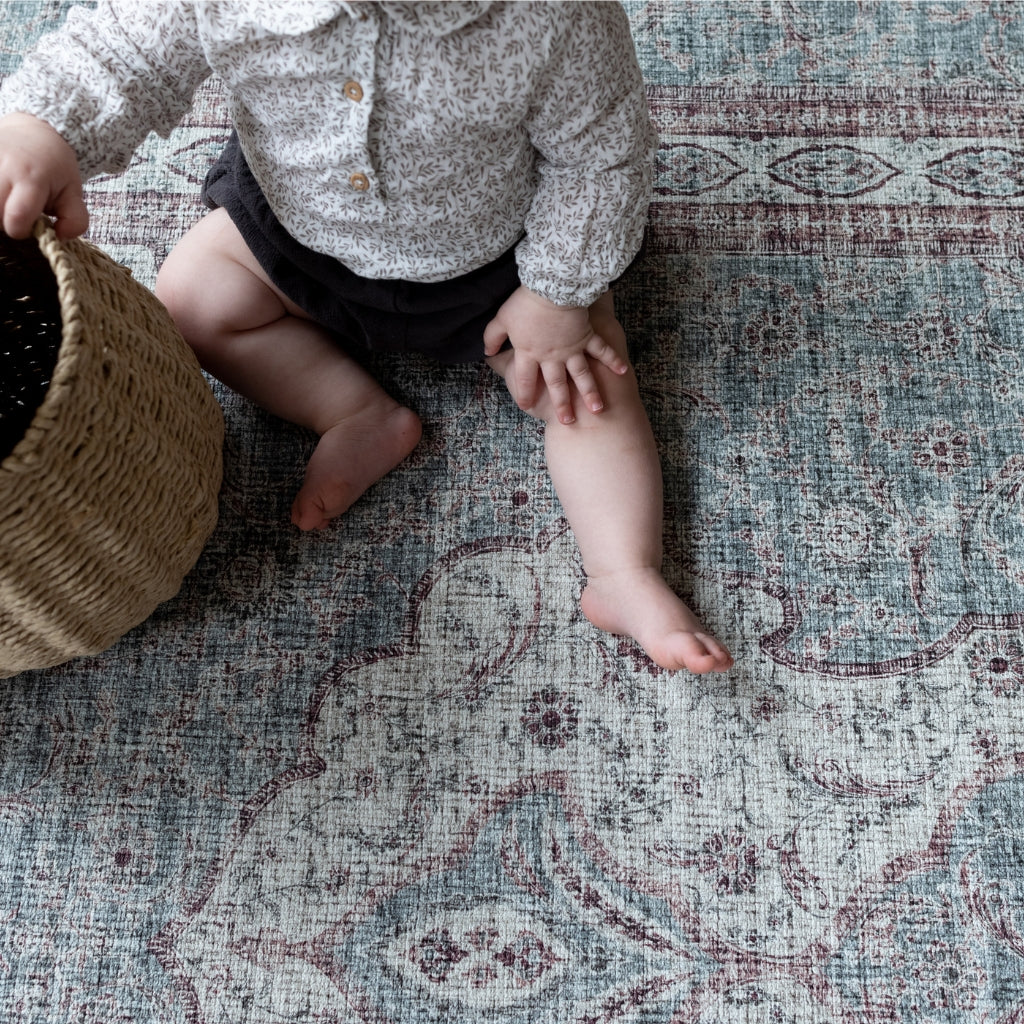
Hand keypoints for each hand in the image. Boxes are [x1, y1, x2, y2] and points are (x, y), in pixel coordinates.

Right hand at [0, 112, 87, 238]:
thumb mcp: (73, 193)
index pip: (16, 219)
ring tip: (8, 198)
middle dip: (5, 220)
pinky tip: (2, 190)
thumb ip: (75, 220)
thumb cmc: (54, 167)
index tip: (29, 222)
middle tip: (17, 208)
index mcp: (30, 178)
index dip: (21, 229)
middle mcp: (2, 167)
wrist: (33, 131)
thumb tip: (61, 237)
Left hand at [483, 285, 627, 424]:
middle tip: (568, 422)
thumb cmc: (526, 304)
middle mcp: (552, 357)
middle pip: (556, 385)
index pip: (524, 380)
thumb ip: (493, 337)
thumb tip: (486, 351)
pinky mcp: (587, 337)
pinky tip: (623, 371)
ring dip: (590, 393)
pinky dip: (613, 360)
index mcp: (529, 354)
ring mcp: (572, 349)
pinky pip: (601, 351)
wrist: (553, 289)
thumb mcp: (502, 319)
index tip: (525, 405)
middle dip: (562, 405)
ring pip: (582, 376)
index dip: (524, 394)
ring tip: (598, 409)